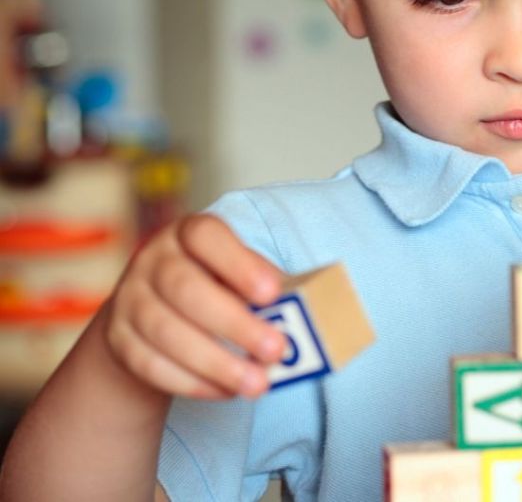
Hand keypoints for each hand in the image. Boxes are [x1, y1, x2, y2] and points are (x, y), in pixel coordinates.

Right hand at [103, 214, 286, 399]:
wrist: (151, 314)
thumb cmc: (216, 287)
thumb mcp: (238, 274)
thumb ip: (263, 288)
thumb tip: (301, 315)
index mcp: (188, 233)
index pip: (206, 236)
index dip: (239, 264)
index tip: (272, 293)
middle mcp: (153, 260)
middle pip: (185, 289)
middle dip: (234, 324)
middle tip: (275, 351)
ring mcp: (129, 299)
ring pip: (165, 332)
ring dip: (216, 362)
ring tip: (257, 384)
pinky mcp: (118, 339)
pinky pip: (149, 364)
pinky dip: (192, 382)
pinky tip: (226, 391)